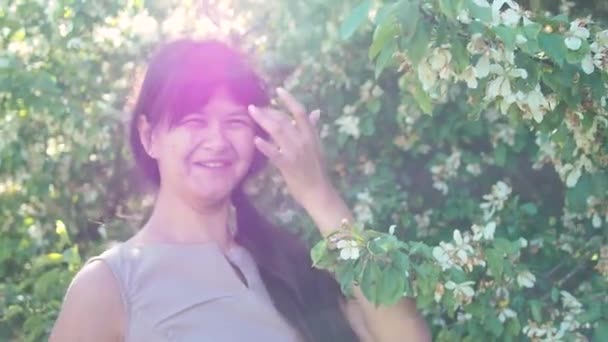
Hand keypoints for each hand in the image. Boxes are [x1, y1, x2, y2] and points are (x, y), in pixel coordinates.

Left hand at [248, 87, 334, 207]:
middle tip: (256, 106)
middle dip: (268, 110)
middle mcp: (303, 140)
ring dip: (263, 120)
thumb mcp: (318, 146)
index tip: (278, 90)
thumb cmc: (317, 169)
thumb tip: (316, 111)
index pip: (300, 112)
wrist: (318, 192)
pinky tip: (255, 139)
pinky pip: (273, 152)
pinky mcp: (287, 165)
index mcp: (311, 135)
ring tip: (252, 112)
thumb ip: (313, 128)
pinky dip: (264, 145)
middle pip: (284, 119)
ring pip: (277, 131)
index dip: (289, 99)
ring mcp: (294, 152)